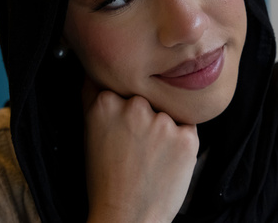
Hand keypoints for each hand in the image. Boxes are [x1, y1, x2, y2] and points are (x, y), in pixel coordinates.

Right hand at [83, 78, 198, 222]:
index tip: (122, 126)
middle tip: (135, 147)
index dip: (124, 106)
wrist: (127, 217)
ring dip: (164, 128)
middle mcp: (135, 106)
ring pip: (169, 112)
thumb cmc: (106, 179)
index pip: (124, 85)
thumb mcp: (90, 132)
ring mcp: (162, 121)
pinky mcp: (187, 137)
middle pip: (148, 98)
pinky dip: (181, 141)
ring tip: (150, 157)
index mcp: (106, 102)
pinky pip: (188, 127)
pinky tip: (166, 161)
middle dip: (145, 116)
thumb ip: (92, 95)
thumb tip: (92, 69)